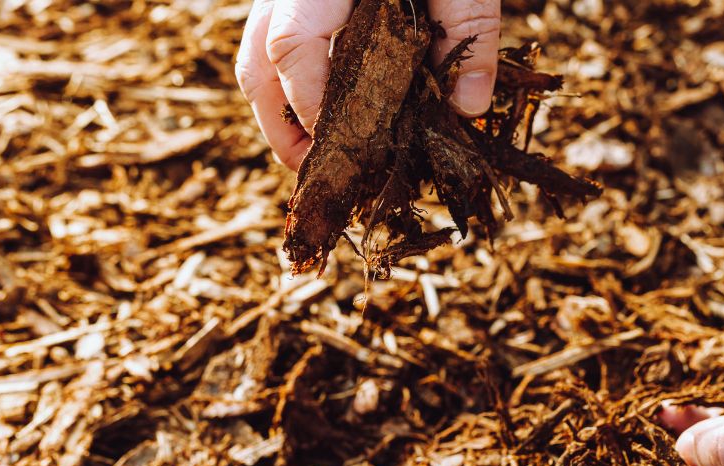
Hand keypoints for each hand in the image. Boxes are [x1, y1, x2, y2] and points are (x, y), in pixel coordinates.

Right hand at [235, 0, 500, 169]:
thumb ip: (468, 32)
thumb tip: (469, 109)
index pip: (293, 50)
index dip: (310, 110)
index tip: (342, 153)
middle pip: (256, 64)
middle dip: (281, 128)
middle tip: (316, 175)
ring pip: (253, 53)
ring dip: (277, 109)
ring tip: (313, 154)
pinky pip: (271, 36)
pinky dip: (287, 78)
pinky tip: (323, 104)